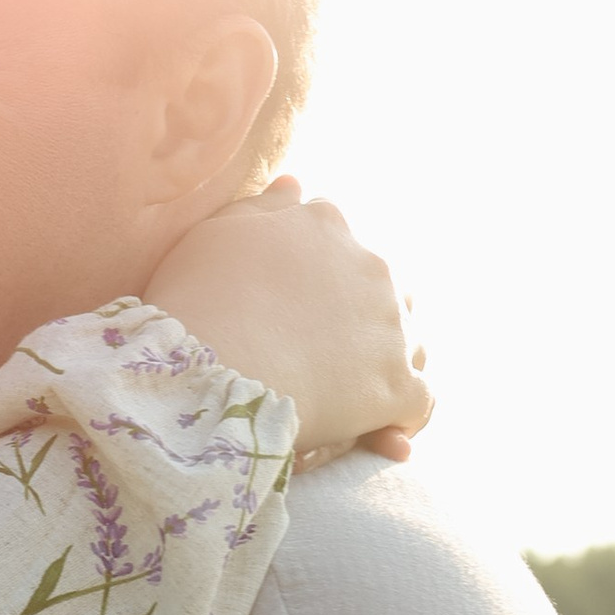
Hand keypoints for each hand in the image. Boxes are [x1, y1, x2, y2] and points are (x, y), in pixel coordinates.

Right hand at [149, 176, 431, 464]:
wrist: (206, 372)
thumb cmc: (195, 301)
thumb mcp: (217, 234)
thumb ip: (264, 208)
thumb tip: (298, 185)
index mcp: (327, 226)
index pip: (341, 244)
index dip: (323, 279)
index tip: (300, 308)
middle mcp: (372, 266)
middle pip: (384, 291)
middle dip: (361, 319)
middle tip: (321, 355)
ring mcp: (391, 326)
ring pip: (409, 342)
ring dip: (386, 363)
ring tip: (348, 393)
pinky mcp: (396, 385)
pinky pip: (419, 401)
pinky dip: (401, 416)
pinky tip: (379, 429)